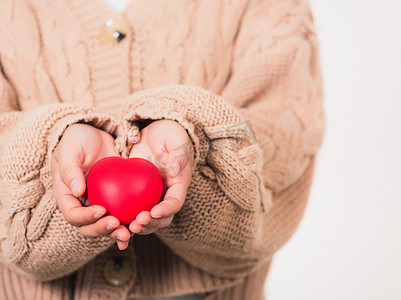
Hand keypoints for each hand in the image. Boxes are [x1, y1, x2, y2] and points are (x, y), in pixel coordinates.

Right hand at [51, 124, 131, 249]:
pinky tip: (141, 224)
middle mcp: (81, 204)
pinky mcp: (115, 199)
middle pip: (88, 227)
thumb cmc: (78, 139)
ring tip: (129, 232)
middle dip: (102, 229)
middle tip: (117, 224)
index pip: (73, 214)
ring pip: (105, 225)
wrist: (96, 133)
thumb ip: (70, 169)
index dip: (85, 217)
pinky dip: (129, 222)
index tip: (101, 210)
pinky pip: (121, 214)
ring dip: (116, 232)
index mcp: (67, 195)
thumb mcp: (70, 149)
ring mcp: (98, 203)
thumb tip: (77, 192)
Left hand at [128, 119, 193, 234]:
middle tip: (136, 223)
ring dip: (138, 226)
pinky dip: (124, 218)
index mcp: (179, 184)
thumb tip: (175, 172)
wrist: (154, 130)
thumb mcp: (177, 138)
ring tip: (126, 227)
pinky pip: (131, 209)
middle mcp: (166, 193)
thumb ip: (179, 154)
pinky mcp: (137, 193)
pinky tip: (112, 220)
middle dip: (150, 224)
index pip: (175, 203)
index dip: (166, 211)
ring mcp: (151, 195)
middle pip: (162, 218)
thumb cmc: (169, 132)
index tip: (153, 212)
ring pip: (147, 218)